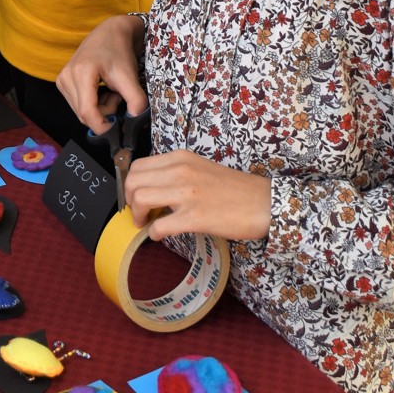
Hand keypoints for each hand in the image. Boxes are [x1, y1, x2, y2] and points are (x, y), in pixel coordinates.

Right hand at [56, 14, 146, 134]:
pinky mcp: (63, 82)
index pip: (87, 112)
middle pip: (84, 115)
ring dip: (100, 108)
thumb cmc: (119, 50)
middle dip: (104, 113)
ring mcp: (62, 80)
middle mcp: (66, 77)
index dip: (102, 126)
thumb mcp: (130, 75)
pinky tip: (101, 90)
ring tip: (111, 91)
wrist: (109, 32)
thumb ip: (135, 99)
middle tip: (118, 96)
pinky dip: (94, 103)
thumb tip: (135, 119)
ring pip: (81, 112)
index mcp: (81, 73)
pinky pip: (79, 105)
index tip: (117, 128)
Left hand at [125, 150, 270, 242]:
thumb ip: (176, 173)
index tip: (136, 196)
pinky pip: (159, 226)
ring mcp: (187, 194)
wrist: (265, 203)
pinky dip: (154, 233)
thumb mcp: (201, 168)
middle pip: (133, 181)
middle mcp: (181, 171)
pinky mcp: (194, 217)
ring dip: (137, 216)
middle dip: (128, 200)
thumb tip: (153, 188)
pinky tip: (161, 234)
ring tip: (147, 223)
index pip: (138, 166)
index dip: (131, 184)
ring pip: (139, 199)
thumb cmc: (236, 189)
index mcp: (181, 158)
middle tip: (138, 212)